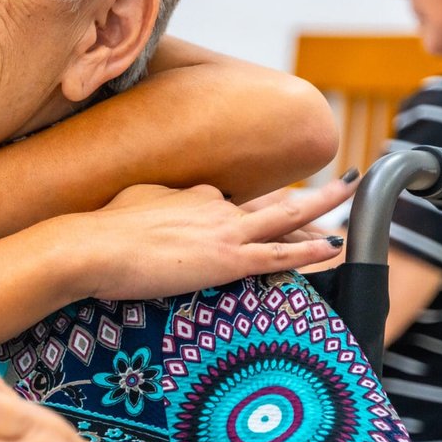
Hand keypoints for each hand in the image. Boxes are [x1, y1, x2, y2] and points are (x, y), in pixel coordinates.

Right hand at [71, 175, 354, 301]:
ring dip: (324, 205)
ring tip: (351, 194)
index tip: (259, 217)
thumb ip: (158, 201)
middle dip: (312, 193)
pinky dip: (309, 249)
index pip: (230, 202)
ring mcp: (224, 231)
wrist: (91, 246)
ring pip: (286, 217)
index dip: (250, 210)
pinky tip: (332, 246)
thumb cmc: (102, 230)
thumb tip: (165, 203)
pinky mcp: (226, 260)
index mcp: (191, 195)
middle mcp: (215, 206)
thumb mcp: (134, 203)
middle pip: (271, 201)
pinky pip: (279, 254)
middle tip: (345, 181)